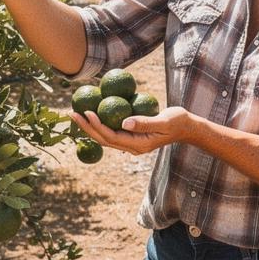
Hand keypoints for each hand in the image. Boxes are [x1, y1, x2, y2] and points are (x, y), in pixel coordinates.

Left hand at [69, 106, 193, 155]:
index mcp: (138, 145)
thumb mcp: (164, 121)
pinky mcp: (133, 137)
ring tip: (77, 115)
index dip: (96, 125)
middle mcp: (132, 147)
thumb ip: (145, 122)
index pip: (111, 136)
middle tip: (72, 113)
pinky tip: (93, 114)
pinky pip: (112, 133)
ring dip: (90, 127)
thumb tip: (125, 122)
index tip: (86, 112)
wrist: (186, 128)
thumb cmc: (177, 122)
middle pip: (103, 139)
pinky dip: (100, 125)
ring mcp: (132, 144)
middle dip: (86, 127)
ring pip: (106, 137)